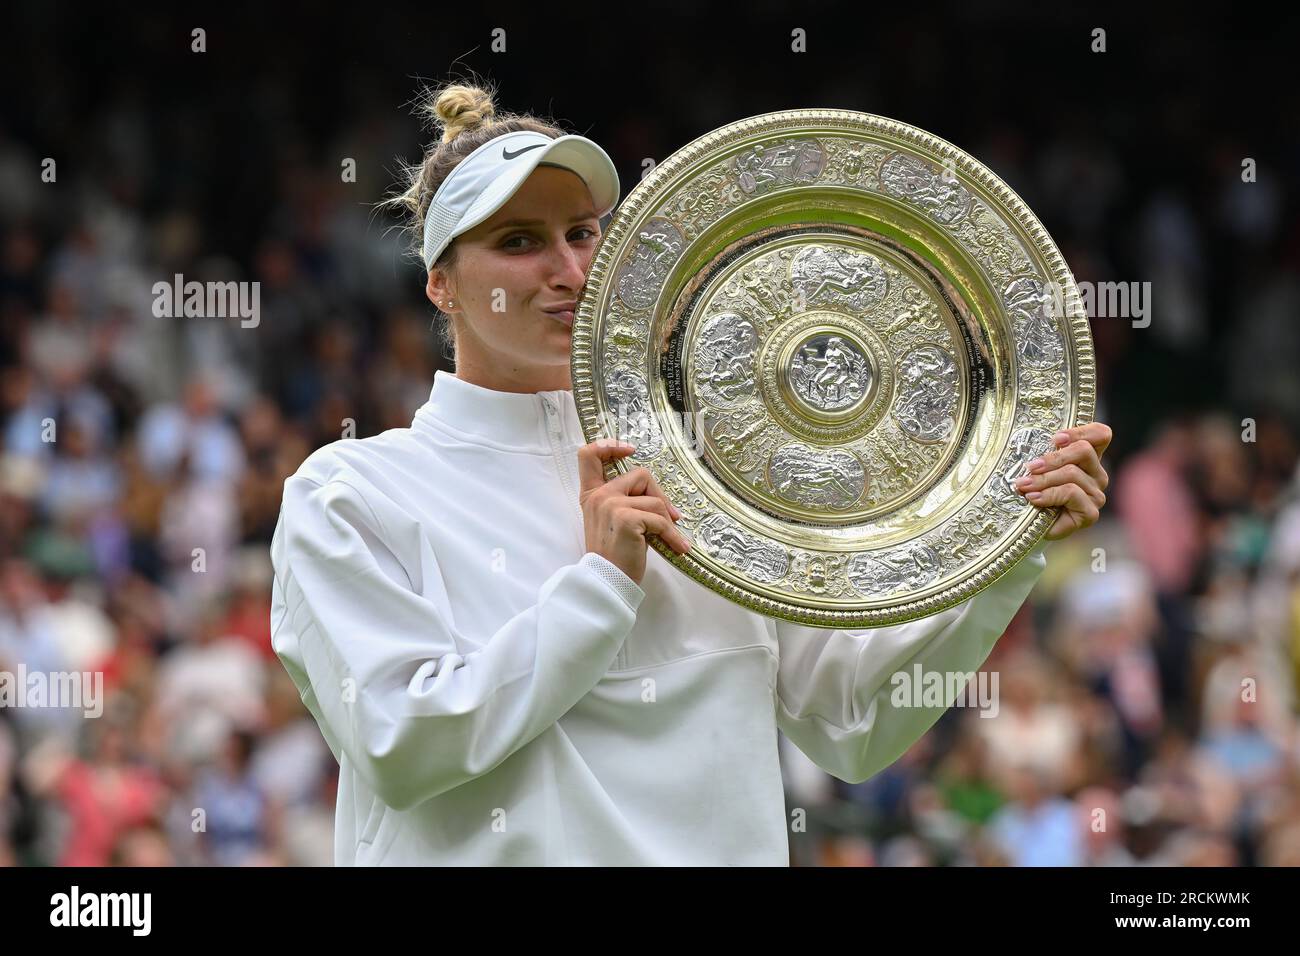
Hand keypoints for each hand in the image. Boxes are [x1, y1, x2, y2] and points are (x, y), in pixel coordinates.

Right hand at [577, 439, 690, 584]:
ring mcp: (610, 505)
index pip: (589, 455)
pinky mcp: (626, 518)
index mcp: (591, 495)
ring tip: (672, 540)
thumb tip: (659, 499)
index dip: (609, 446)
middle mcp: (598, 496)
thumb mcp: (612, 523)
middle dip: (660, 496)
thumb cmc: (614, 556)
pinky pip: (660, 519)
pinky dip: (672, 535)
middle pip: (640, 475)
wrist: (607, 582)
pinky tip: (677, 548)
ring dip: (668, 521)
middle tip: (671, 518)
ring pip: (654, 500)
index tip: (629, 451)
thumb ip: (623, 503)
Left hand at [1015, 422, 1112, 539]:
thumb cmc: (1034, 492)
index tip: (1055, 439)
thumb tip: (1031, 448)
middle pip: (1084, 451)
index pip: (1100, 434)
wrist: (1031, 527)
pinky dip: (1048, 495)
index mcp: (1088, 459)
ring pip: (1072, 473)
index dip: (1080, 432)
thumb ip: (1043, 454)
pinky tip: (1033, 498)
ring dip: (1043, 479)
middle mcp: (1097, 474)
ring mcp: (1096, 494)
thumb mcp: (1038, 468)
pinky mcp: (1090, 513)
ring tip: (1024, 485)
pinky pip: (1071, 493)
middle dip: (1053, 457)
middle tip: (1030, 467)